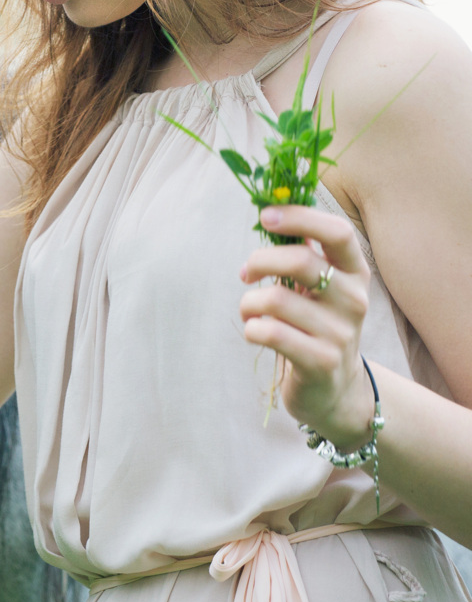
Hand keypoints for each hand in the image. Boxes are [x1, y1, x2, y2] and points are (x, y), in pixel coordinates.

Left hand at [238, 205, 374, 447]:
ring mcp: (340, 332)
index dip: (300, 218)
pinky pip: (270, 332)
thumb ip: (302, 253)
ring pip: (276, 299)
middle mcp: (354, 300)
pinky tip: (254, 332)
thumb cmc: (314, 327)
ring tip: (249, 311)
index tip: (265, 216)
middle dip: (260, 260)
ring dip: (248, 302)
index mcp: (355, 273)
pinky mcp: (320, 361)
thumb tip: (273, 210)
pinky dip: (251, 328)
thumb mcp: (318, 288)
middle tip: (246, 273)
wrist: (334, 390)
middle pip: (301, 261)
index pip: (337, 233)